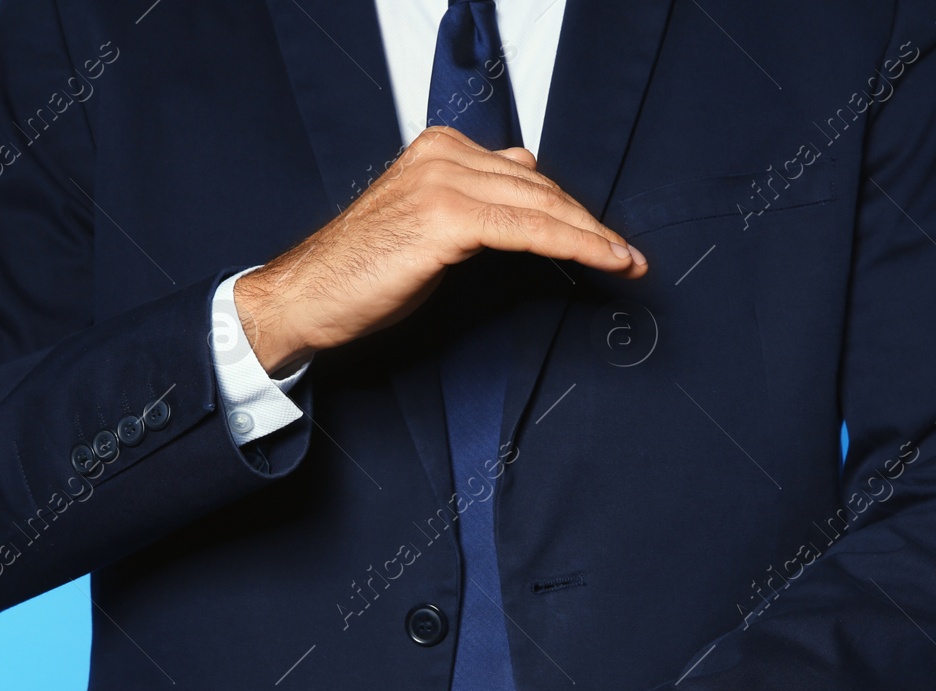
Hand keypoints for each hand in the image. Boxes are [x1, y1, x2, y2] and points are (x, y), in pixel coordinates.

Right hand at [235, 126, 647, 373]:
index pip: (526, 175)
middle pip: (540, 188)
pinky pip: (528, 230)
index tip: (607, 239)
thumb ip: (474, 201)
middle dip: (589, 224)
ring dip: (592, 237)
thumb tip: (525, 188)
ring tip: (626, 263)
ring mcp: (443, 182)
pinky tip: (604, 260)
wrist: (306, 297)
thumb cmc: (360, 272)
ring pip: (542, 207)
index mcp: (440, 149)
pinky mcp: (445, 218)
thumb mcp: (426, 224)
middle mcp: (443, 155)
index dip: (571, 209)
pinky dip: (573, 246)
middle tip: (628, 255)